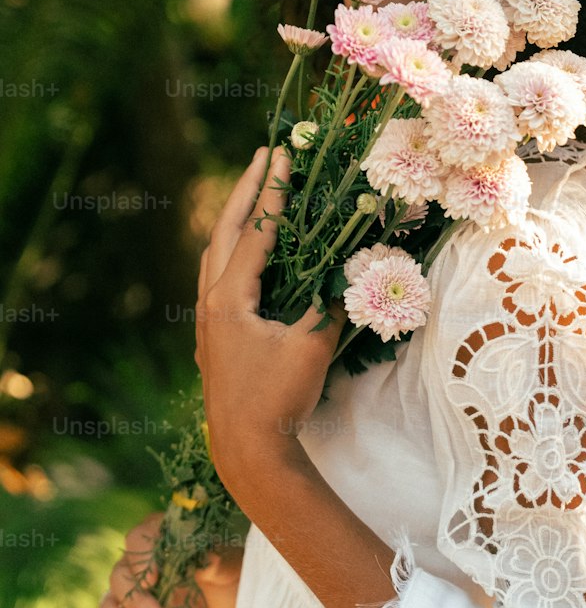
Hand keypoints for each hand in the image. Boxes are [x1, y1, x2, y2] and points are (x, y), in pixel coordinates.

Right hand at [93, 513, 243, 607]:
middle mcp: (140, 564)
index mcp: (163, 539)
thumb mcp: (230, 570)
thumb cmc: (232, 579)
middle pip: (119, 578)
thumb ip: (218, 564)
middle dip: (136, 606)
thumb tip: (209, 560)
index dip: (140, 558)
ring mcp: (131, 594)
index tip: (153, 580)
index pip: (138, 538)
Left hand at [195, 145, 347, 501]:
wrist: (246, 451)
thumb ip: (332, 302)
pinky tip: (249, 252)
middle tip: (263, 156)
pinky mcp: (214, 336)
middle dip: (245, 191)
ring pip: (215, 254)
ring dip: (236, 219)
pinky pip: (218, 277)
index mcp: (228, 298)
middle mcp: (210, 302)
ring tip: (255, 192)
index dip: (272, 195)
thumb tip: (356, 268)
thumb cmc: (278, 398)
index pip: (253, 233)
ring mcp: (207, 320)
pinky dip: (233, 250)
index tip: (283, 159)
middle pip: (223, 232)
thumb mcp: (312, 346)